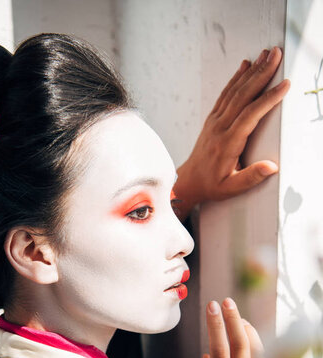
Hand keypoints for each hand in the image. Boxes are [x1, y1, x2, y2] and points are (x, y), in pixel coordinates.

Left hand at [174, 47, 290, 216]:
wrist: (189, 181)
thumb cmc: (212, 185)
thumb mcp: (232, 188)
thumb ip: (251, 177)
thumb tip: (272, 167)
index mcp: (228, 143)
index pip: (250, 115)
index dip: (268, 98)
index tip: (283, 84)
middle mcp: (220, 127)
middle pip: (243, 95)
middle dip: (261, 73)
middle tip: (276, 55)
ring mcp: (214, 121)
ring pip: (234, 91)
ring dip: (252, 71)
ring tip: (266, 54)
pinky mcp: (212, 118)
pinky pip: (225, 94)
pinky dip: (236, 78)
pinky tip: (246, 66)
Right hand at [191, 297, 284, 357]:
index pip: (218, 349)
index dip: (215, 324)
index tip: (212, 307)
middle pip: (240, 343)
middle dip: (233, 318)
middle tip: (228, 302)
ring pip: (259, 351)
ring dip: (250, 330)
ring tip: (241, 319)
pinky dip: (264, 350)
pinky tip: (258, 342)